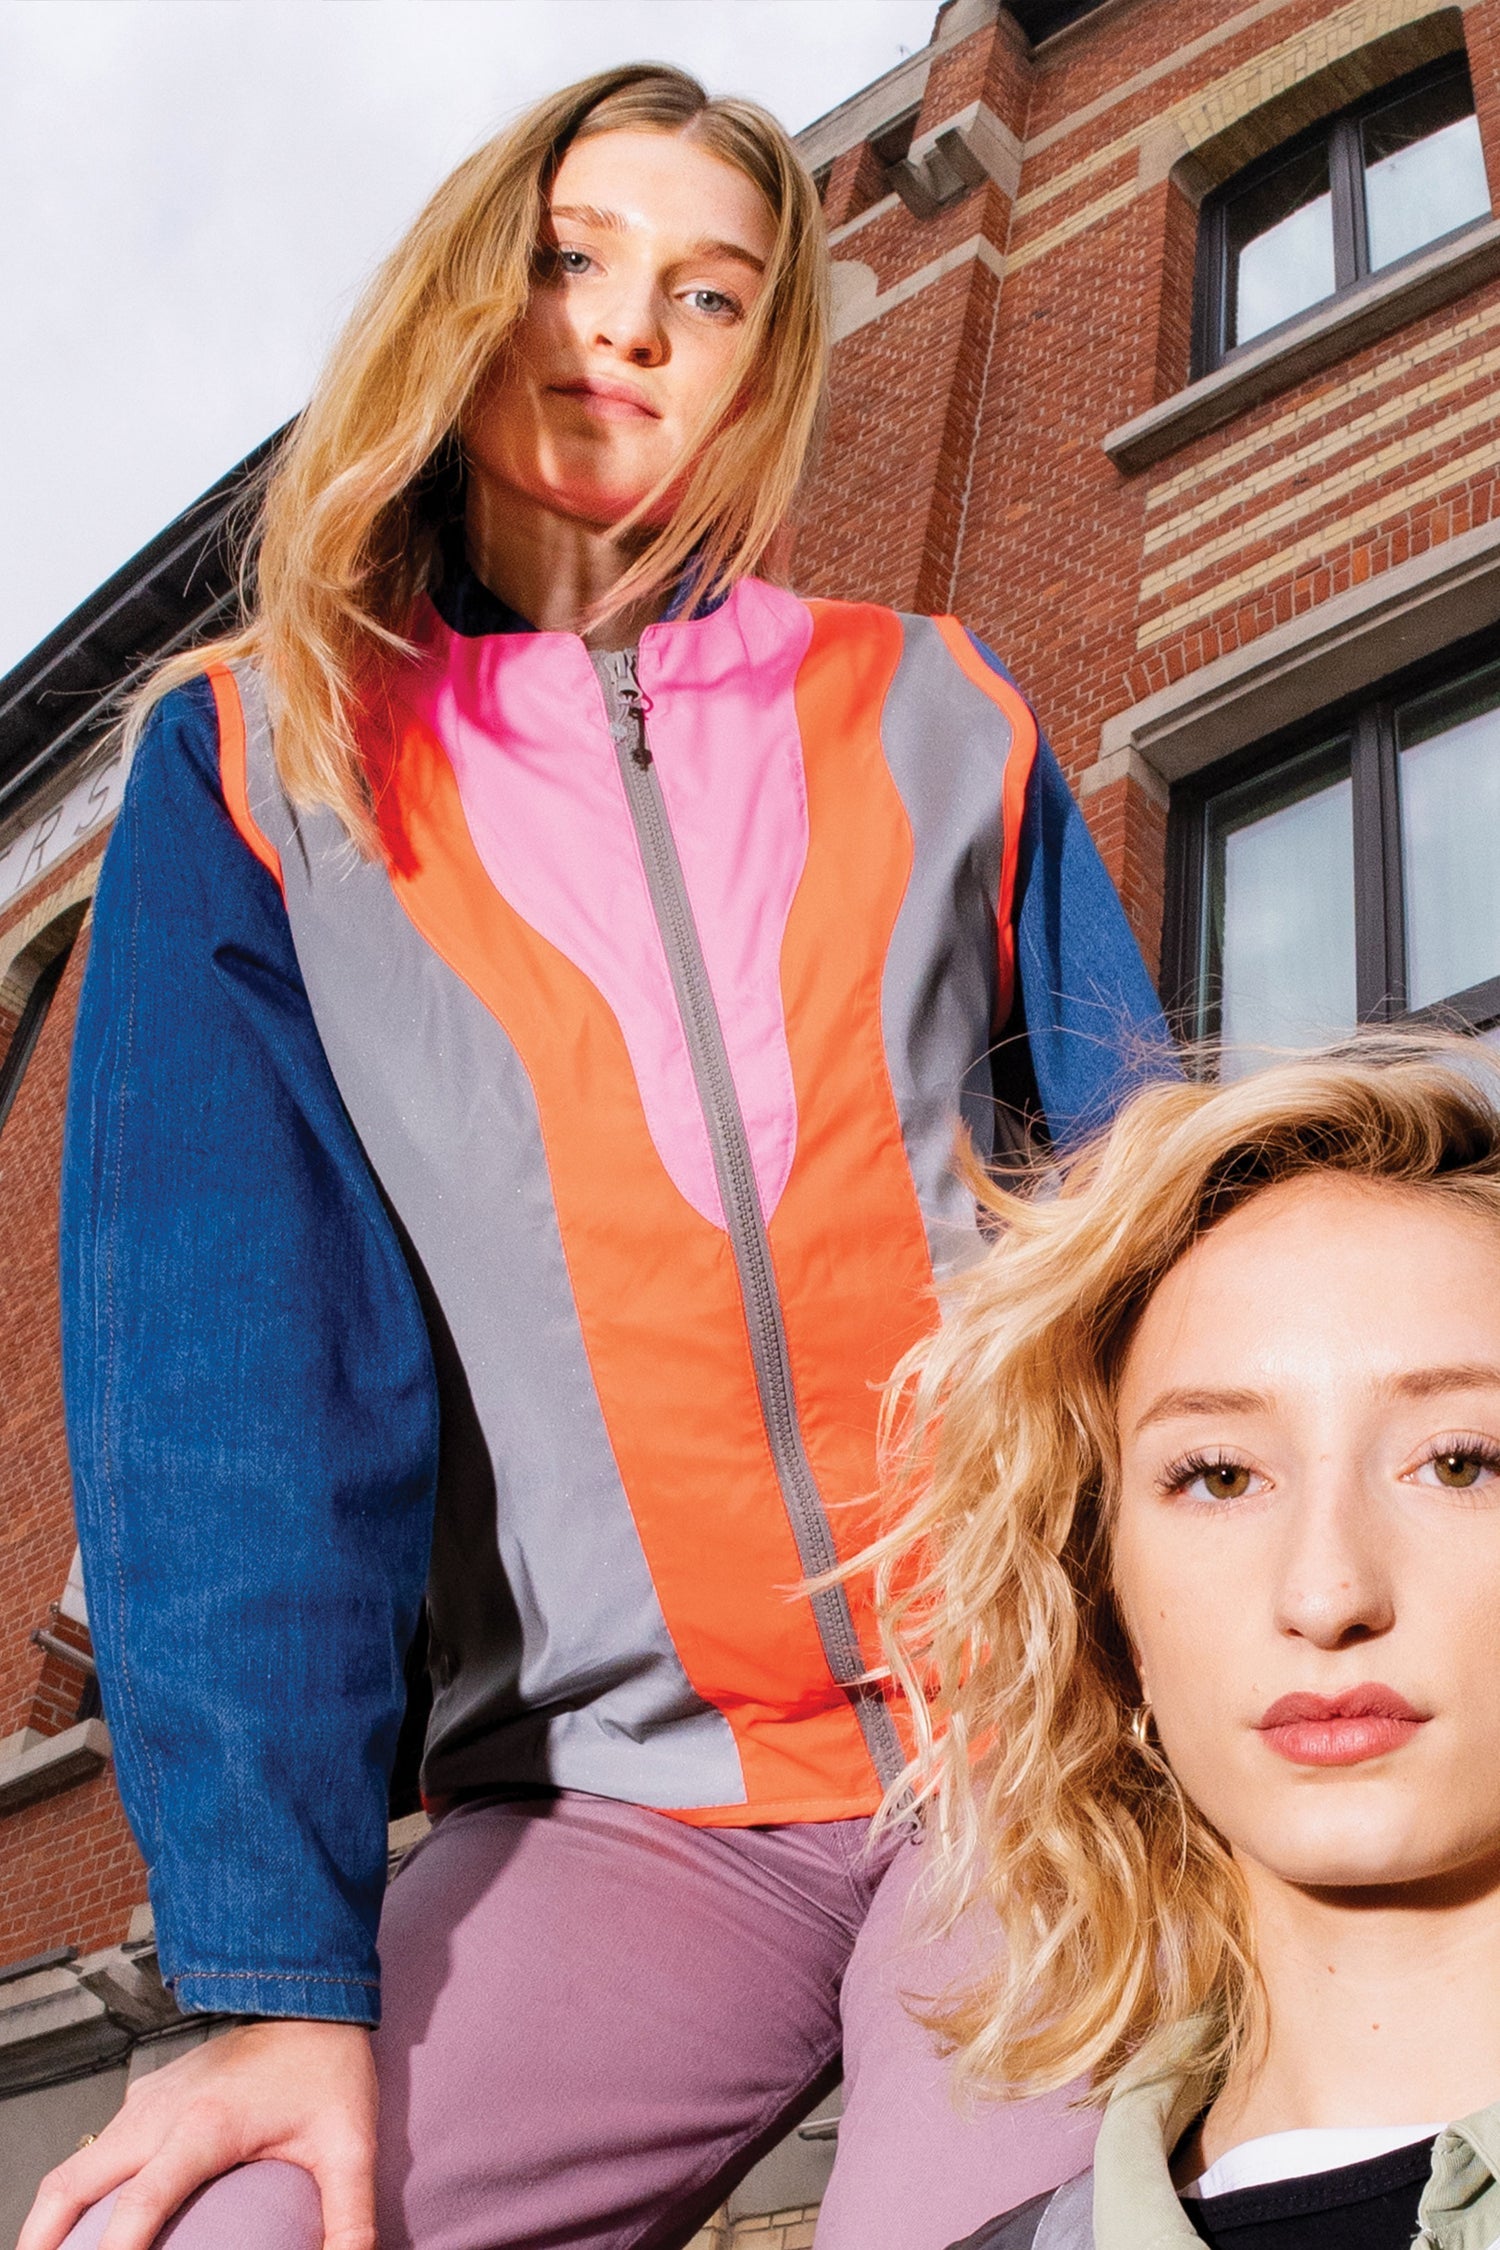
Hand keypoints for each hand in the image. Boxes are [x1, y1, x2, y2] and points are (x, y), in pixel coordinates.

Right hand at [17, 2017, 377, 2249]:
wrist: (311, 1992)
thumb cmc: (329, 2066)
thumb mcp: (350, 2145)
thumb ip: (350, 2216)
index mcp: (205, 2125)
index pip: (140, 2202)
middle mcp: (161, 2112)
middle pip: (73, 2184)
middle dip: (44, 2239)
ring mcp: (148, 2101)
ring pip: (74, 2166)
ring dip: (52, 2218)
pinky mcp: (148, 2096)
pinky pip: (96, 2150)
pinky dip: (77, 2192)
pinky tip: (87, 2224)